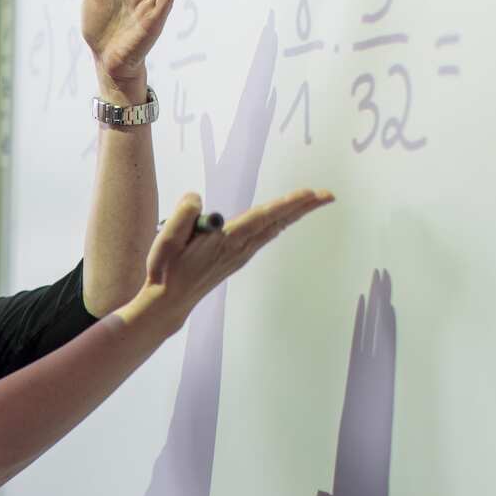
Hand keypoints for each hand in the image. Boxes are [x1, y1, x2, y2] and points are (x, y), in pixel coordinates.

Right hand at [126, 188, 333, 333]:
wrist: (169, 301)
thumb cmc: (167, 268)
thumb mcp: (167, 238)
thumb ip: (184, 213)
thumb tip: (198, 196)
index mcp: (225, 241)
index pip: (262, 217)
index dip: (286, 204)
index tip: (309, 194)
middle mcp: (238, 248)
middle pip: (276, 222)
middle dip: (302, 207)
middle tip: (328, 195)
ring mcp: (239, 255)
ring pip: (272, 229)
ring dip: (293, 214)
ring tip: (312, 201)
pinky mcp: (236, 259)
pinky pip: (263, 237)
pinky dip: (278, 224)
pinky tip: (283, 221)